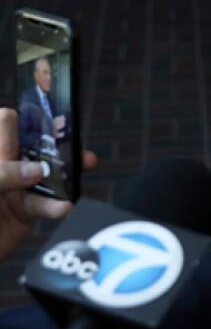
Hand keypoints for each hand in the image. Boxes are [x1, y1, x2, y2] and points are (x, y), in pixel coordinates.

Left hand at [0, 107, 97, 262]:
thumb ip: (4, 174)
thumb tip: (39, 170)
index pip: (7, 122)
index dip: (23, 117)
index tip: (46, 116)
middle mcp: (6, 166)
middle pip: (36, 144)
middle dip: (58, 141)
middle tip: (74, 140)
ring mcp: (17, 188)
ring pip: (49, 174)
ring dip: (68, 171)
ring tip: (84, 165)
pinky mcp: (26, 212)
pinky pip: (47, 204)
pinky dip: (58, 206)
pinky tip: (64, 206)